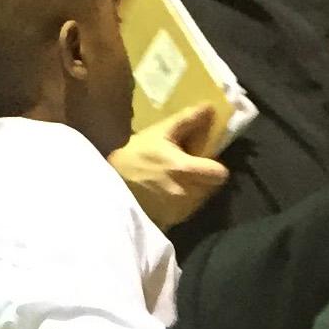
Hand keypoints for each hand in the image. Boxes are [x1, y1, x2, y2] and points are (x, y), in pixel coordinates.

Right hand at [110, 104, 229, 228]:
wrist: (108, 186)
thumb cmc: (133, 157)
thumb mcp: (158, 134)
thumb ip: (187, 121)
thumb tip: (210, 107)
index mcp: (186, 170)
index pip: (220, 174)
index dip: (215, 166)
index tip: (204, 161)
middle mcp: (187, 193)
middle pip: (212, 187)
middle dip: (204, 177)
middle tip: (186, 168)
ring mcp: (179, 210)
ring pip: (200, 199)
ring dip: (193, 190)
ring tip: (174, 180)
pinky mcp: (171, 221)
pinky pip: (186, 211)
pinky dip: (181, 203)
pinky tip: (166, 194)